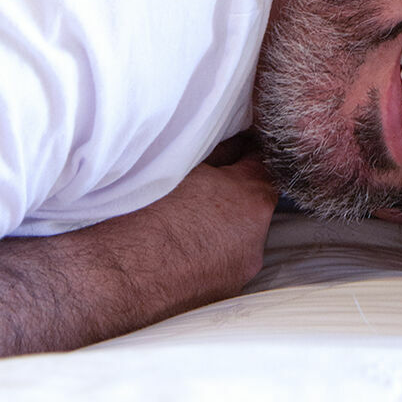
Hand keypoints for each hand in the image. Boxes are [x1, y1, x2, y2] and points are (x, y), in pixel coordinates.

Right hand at [0, 148, 277, 355]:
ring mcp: (240, 271)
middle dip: (235, 187)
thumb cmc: (140, 214)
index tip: (229, 145)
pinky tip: (181, 243)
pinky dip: (211, 248)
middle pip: (254, 198)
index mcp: (253, 198)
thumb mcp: (185, 166)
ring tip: (187, 216)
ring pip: (241, 232)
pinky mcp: (221, 295)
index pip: (263, 160)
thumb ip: (220, 152)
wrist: (105, 278)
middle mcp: (257, 238)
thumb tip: (235, 141)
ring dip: (224, 221)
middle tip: (204, 181)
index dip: (245, 148)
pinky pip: (224, 259)